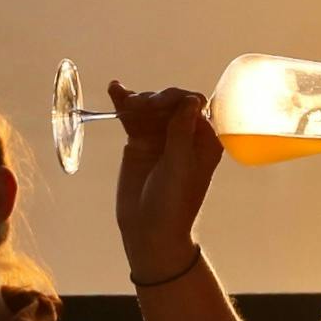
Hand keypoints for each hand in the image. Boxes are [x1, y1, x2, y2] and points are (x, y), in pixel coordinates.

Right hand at [109, 81, 222, 279]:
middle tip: (140, 106)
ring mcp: (161, 137)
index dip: (176, 99)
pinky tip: (115, 89)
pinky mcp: (140, 142)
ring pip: (150, 108)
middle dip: (155, 99)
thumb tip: (192, 98)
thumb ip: (183, 131)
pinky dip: (124, 104)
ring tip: (126, 102)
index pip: (194, 105)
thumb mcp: (180, 165)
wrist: (149, 231)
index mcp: (204, 140)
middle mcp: (184, 135)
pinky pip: (133, 118)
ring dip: (138, 100)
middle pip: (170, 102)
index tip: (159, 105)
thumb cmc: (173, 203)